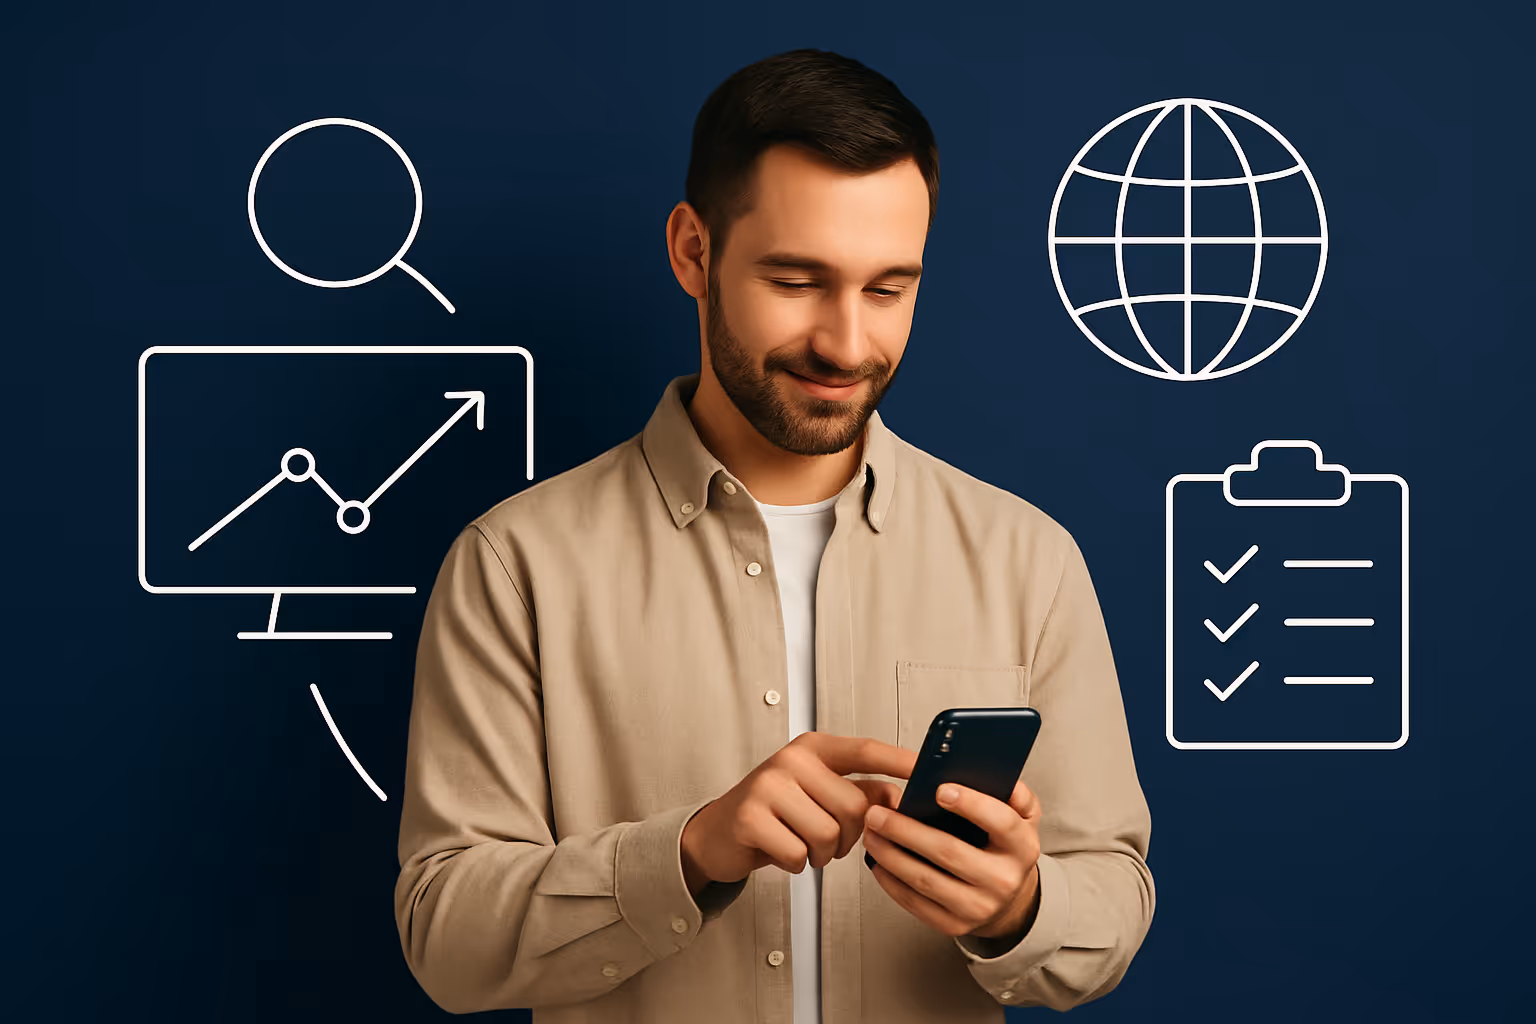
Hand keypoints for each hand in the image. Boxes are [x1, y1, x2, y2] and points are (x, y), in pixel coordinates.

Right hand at [681, 733, 914, 889]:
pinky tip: (782, 851)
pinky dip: (796, 864)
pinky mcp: (751, 817)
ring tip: (802, 844)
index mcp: (813, 750)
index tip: (925, 768)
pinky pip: (799, 853)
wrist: (718, 834)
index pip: (864, 750)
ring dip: (821, 854)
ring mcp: (768, 785)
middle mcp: (791, 760)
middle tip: (826, 839)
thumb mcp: (818, 794)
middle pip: (853, 806)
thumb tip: (900, 798)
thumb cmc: (773, 814)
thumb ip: (860, 792)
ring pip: (828, 834)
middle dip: (847, 837)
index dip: (898, 760)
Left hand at [862, 779, 1042, 941]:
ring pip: (925, 879)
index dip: (971, 804)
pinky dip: (891, 881)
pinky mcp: (954, 925)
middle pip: (948, 851)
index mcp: (1022, 847)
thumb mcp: (1022, 817)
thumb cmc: (1004, 849)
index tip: (940, 789)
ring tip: (871, 833)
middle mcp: (1003, 880)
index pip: (1000, 823)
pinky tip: (878, 862)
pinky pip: (915, 903)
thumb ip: (1014, 794)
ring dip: (890, 854)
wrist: (1008, 899)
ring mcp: (978, 907)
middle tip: (877, 812)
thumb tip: (992, 774)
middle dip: (906, 829)